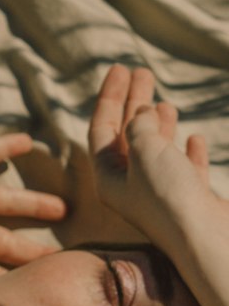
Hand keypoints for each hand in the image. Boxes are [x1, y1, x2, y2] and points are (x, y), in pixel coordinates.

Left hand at [88, 64, 222, 249]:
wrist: (204, 238)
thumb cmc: (169, 196)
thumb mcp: (145, 151)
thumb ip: (138, 127)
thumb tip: (142, 113)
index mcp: (109, 179)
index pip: (101, 130)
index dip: (110, 97)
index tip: (121, 67)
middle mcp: (130, 188)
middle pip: (126, 138)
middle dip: (133, 104)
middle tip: (143, 72)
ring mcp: (160, 195)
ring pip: (155, 154)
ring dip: (158, 127)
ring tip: (163, 104)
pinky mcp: (189, 201)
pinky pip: (184, 172)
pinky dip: (188, 153)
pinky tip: (195, 139)